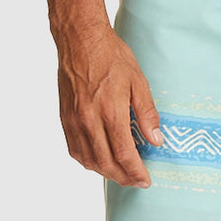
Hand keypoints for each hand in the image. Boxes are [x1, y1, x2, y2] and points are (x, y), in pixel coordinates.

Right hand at [56, 27, 162, 187]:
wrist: (79, 39)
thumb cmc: (110, 56)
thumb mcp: (138, 81)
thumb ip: (147, 113)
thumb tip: (156, 140)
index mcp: (110, 111)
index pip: (124, 154)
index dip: (136, 172)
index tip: (145, 180)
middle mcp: (89, 120)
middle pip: (106, 163)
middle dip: (123, 177)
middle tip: (136, 181)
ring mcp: (74, 121)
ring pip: (89, 161)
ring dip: (106, 173)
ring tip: (121, 174)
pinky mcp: (65, 118)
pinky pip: (75, 150)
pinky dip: (89, 162)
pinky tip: (100, 161)